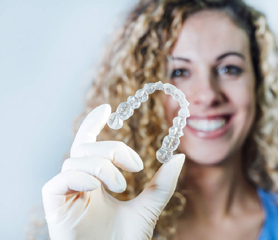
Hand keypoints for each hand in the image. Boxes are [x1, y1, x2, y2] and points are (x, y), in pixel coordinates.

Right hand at [42, 104, 184, 239]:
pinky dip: (83, 176)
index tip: (106, 109)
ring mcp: (65, 193)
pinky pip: (60, 178)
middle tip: (136, 165)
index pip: (89, 145)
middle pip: (85, 148)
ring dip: (103, 166)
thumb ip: (162, 185)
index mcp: (96, 181)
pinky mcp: (53, 205)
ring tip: (122, 186)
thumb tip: (180, 157)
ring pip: (75, 159)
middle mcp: (79, 184)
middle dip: (112, 149)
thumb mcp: (149, 207)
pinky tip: (100, 188)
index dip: (92, 124)